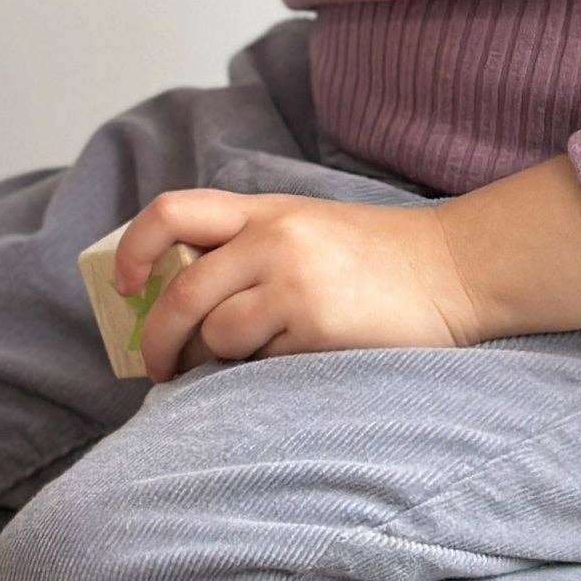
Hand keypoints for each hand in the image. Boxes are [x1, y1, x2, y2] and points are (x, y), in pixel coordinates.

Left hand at [113, 188, 484, 381]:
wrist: (455, 269)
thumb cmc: (374, 256)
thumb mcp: (302, 225)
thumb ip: (244, 246)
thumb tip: (174, 300)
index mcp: (261, 209)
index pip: (170, 212)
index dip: (133, 250)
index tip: (125, 286)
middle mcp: (272, 240)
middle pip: (181, 294)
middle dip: (156, 340)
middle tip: (157, 366)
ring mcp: (294, 284)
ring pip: (217, 335)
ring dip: (217, 359)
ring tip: (244, 361)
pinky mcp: (318, 327)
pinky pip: (262, 362)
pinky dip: (263, 370)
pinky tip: (292, 362)